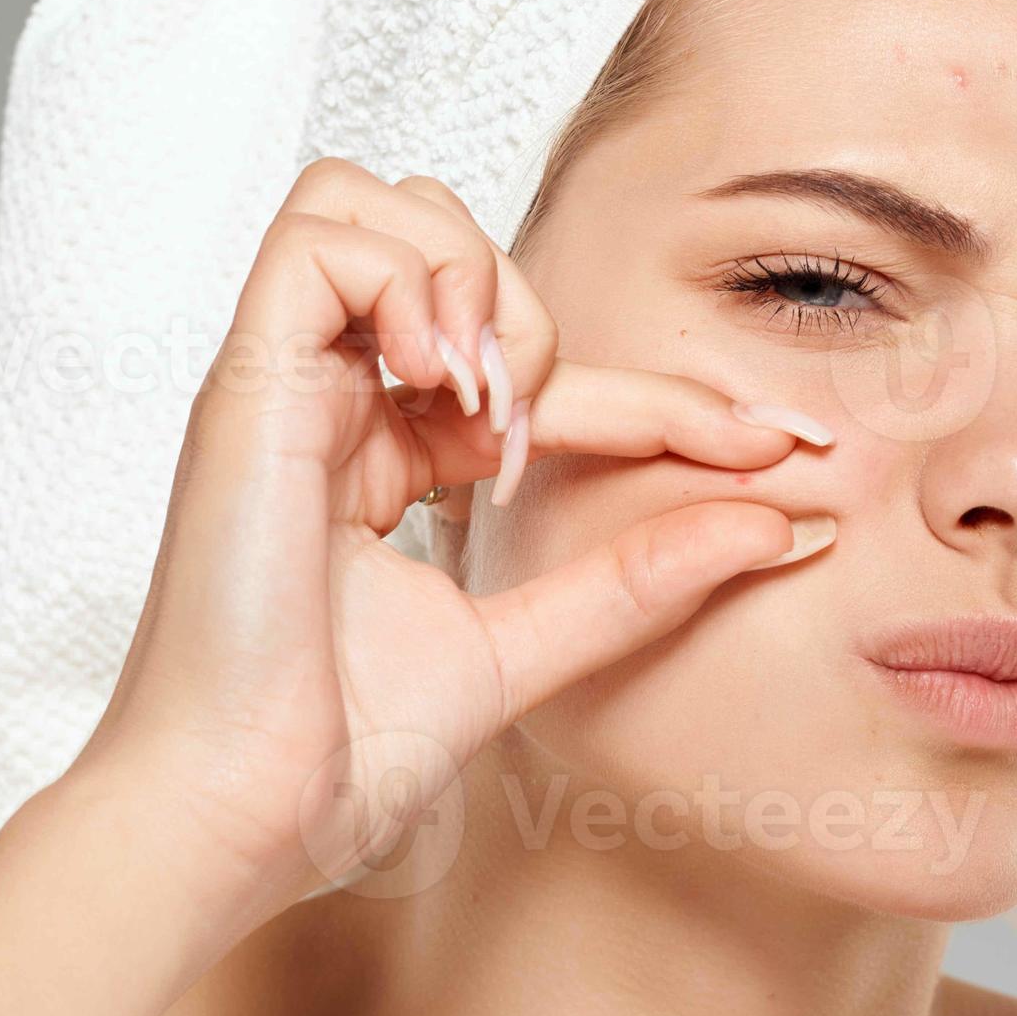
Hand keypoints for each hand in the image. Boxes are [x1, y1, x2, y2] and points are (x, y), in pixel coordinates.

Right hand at [61, 157, 830, 936]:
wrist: (239, 815)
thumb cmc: (335, 756)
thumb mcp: (524, 650)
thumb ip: (633, 583)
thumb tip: (775, 522)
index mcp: (385, 458)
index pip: (537, 375)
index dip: (658, 396)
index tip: (776, 445)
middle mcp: (333, 404)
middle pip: (442, 238)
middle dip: (529, 308)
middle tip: (541, 439)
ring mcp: (284, 387)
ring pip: (372, 200)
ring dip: (464, 277)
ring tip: (489, 405)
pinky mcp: (245, 384)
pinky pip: (321, 232)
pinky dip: (405, 279)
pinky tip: (443, 388)